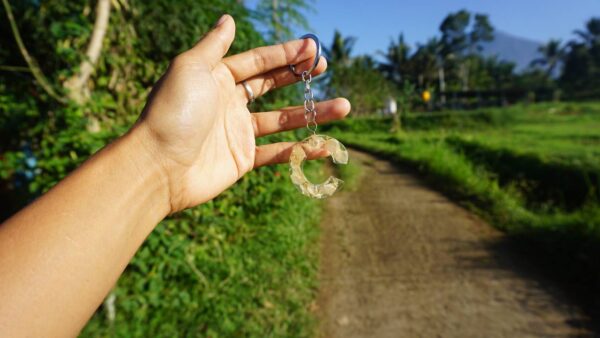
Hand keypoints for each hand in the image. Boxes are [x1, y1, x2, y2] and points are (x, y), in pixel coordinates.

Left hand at [135, 15, 349, 212]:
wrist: (159, 166)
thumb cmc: (173, 112)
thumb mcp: (190, 67)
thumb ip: (214, 45)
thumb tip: (229, 18)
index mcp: (216, 78)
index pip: (258, 62)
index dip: (285, 54)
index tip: (313, 48)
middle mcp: (229, 102)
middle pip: (272, 86)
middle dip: (299, 76)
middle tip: (326, 68)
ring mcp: (238, 132)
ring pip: (283, 119)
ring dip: (313, 112)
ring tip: (344, 106)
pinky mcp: (242, 159)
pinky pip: (278, 152)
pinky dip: (302, 149)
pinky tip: (325, 144)